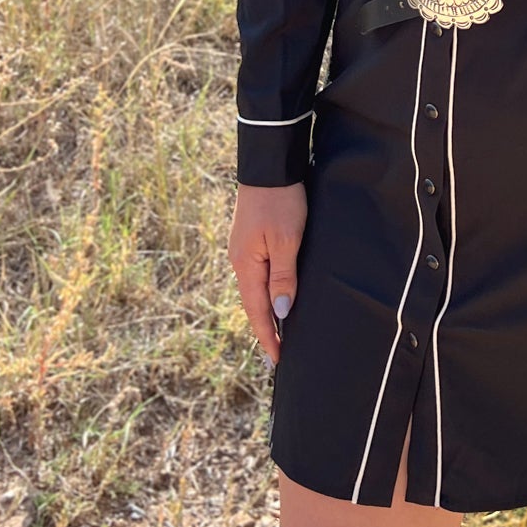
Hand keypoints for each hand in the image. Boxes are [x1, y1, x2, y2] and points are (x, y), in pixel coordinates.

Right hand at [229, 181, 307, 368]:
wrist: (269, 165)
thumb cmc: (281, 201)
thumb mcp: (287, 240)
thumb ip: (284, 277)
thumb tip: (280, 314)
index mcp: (246, 265)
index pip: (256, 311)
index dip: (267, 336)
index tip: (277, 360)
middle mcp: (240, 261)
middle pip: (252, 304)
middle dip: (265, 330)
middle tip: (276, 356)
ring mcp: (243, 250)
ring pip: (255, 289)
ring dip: (265, 312)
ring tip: (276, 334)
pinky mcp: (251, 240)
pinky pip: (258, 274)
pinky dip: (265, 293)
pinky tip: (273, 297)